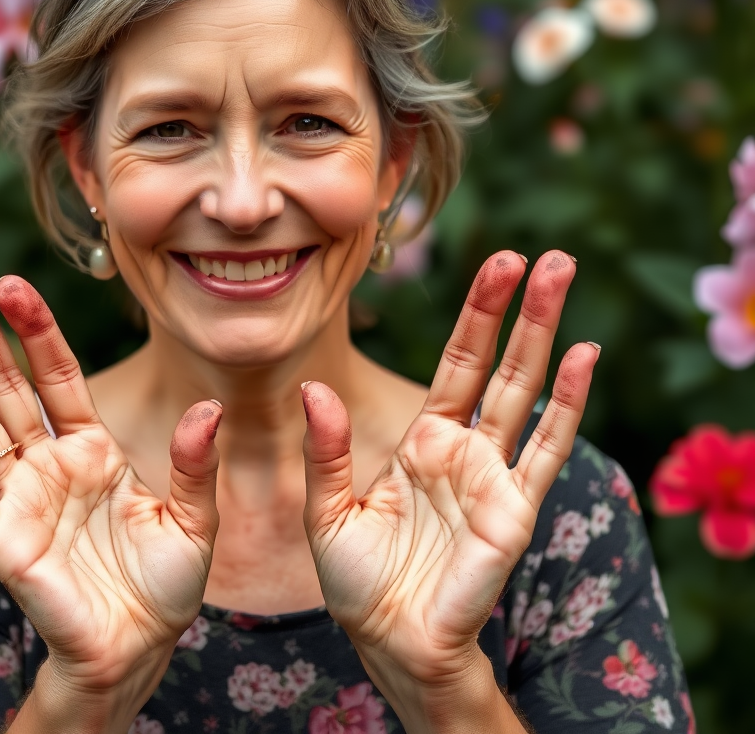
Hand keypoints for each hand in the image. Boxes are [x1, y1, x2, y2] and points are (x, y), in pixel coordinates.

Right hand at [0, 268, 221, 722]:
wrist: (138, 649)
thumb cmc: (165, 583)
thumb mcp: (193, 516)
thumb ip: (194, 463)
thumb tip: (207, 408)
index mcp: (91, 447)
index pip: (56, 373)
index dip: (34, 328)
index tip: (12, 284)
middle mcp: (47, 462)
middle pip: (3, 386)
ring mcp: (18, 497)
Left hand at [301, 250, 596, 690]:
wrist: (391, 643)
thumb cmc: (360, 581)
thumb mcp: (327, 510)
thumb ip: (326, 449)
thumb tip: (314, 389)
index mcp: (423, 440)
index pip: (456, 362)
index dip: (476, 313)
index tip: (497, 263)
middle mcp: (464, 448)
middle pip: (499, 363)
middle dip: (520, 308)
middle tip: (545, 255)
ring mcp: (493, 475)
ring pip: (525, 389)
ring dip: (546, 334)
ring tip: (563, 276)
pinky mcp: (513, 509)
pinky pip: (544, 448)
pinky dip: (567, 403)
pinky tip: (584, 358)